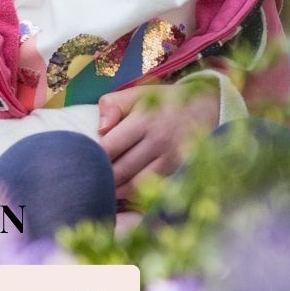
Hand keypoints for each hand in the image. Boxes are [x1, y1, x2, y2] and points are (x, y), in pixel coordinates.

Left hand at [96, 79, 219, 199]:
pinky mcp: (181, 174)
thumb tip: (100, 130)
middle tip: (89, 180)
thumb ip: (112, 106)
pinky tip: (126, 193)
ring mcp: (172, 161)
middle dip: (102, 178)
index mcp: (145, 121)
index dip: (93, 157)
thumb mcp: (136, 94)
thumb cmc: (162, 102)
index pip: (109, 148)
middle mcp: (160, 143)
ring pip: (136, 187)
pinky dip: (137, 196)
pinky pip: (154, 193)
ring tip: (104, 188)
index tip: (84, 160)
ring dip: (117, 191)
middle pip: (121, 172)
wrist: (205, 109)